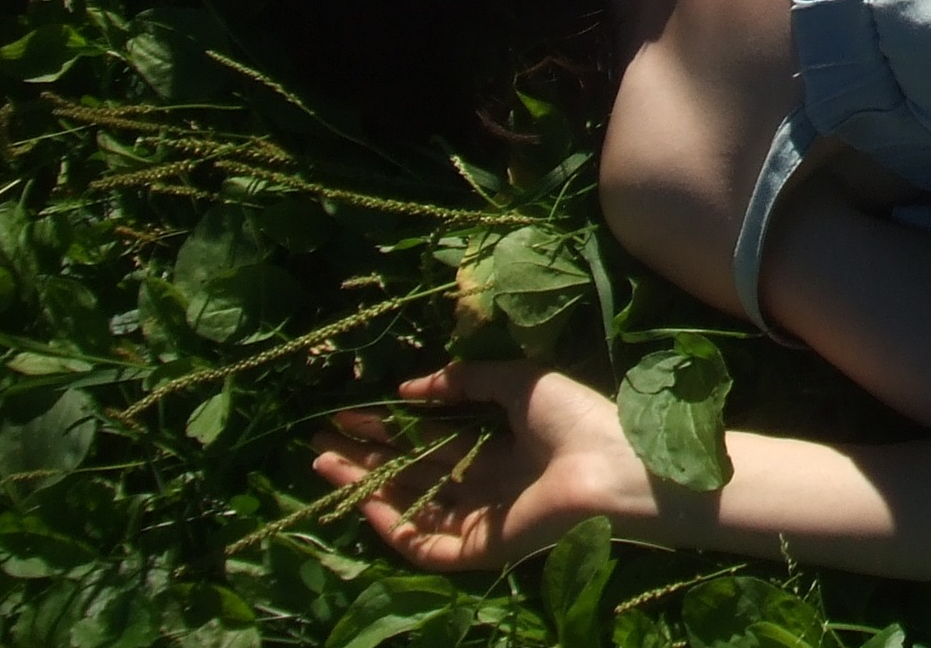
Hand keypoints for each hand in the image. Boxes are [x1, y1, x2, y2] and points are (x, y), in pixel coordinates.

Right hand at [312, 361, 647, 571]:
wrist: (611, 463)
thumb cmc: (576, 416)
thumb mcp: (519, 382)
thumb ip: (466, 381)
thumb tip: (408, 388)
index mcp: (502, 450)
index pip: (433, 441)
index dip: (391, 427)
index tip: (350, 412)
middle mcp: (487, 488)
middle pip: (413, 475)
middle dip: (366, 459)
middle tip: (320, 443)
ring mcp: (482, 521)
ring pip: (411, 509)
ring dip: (367, 489)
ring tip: (324, 465)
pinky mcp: (480, 550)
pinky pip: (426, 545)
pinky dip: (394, 528)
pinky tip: (366, 501)